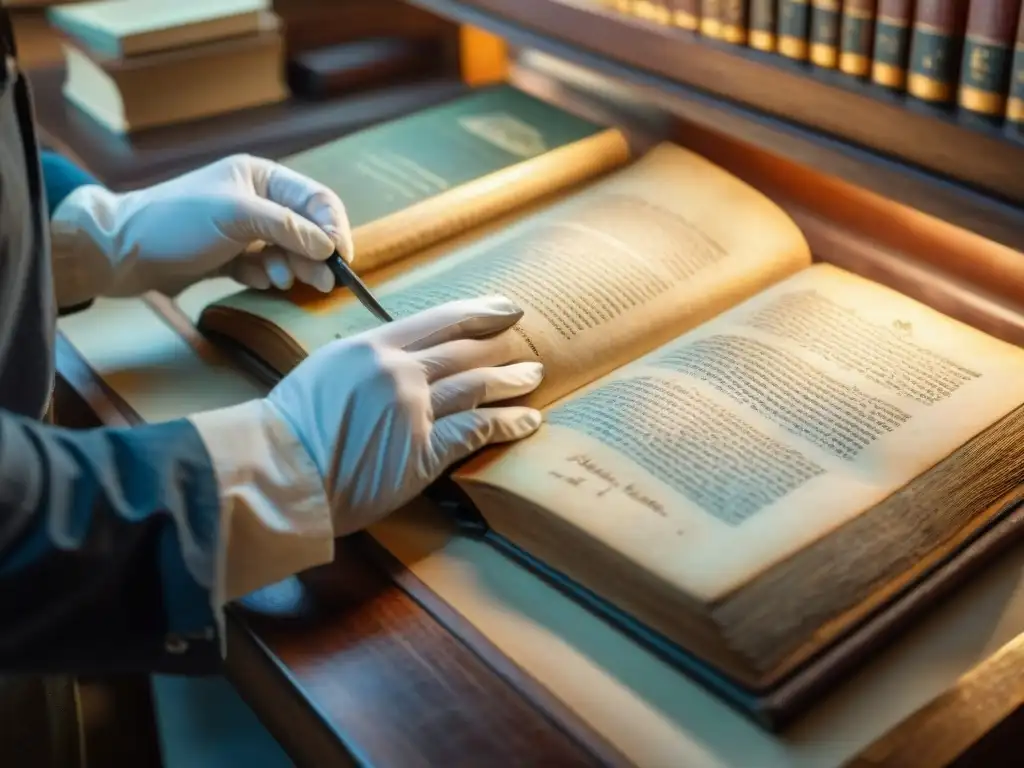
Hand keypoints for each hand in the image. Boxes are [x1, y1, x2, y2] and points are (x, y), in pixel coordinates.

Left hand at [50, 154, 352, 304]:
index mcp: (261, 177)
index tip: (341, 259)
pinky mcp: (228, 256)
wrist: (120, 252)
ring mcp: (242, 229)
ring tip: (281, 281)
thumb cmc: (175, 222)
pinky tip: (257, 281)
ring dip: (291, 268)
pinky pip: (264, 266)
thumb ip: (287, 227)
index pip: (316, 200)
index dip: (334, 228)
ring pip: (288, 251)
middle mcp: (256, 199)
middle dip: (316, 255)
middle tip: (323, 283)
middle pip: (307, 228)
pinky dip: (266, 275)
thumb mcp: (236, 216)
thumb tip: (329, 246)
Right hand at [190, 296, 543, 545]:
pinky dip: (508, 424)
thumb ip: (367, 361)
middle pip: (465, 350)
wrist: (278, 472)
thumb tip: (399, 357)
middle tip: (527, 342)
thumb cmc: (290, 427)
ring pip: (477, 385)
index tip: (505, 309)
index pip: (439, 320)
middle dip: (502, 344)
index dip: (479, 313)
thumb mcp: (326, 371)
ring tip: (533, 377)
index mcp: (372, 346)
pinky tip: (528, 421)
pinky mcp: (423, 450)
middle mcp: (398, 370)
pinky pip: (477, 430)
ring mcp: (414, 409)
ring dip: (512, 381)